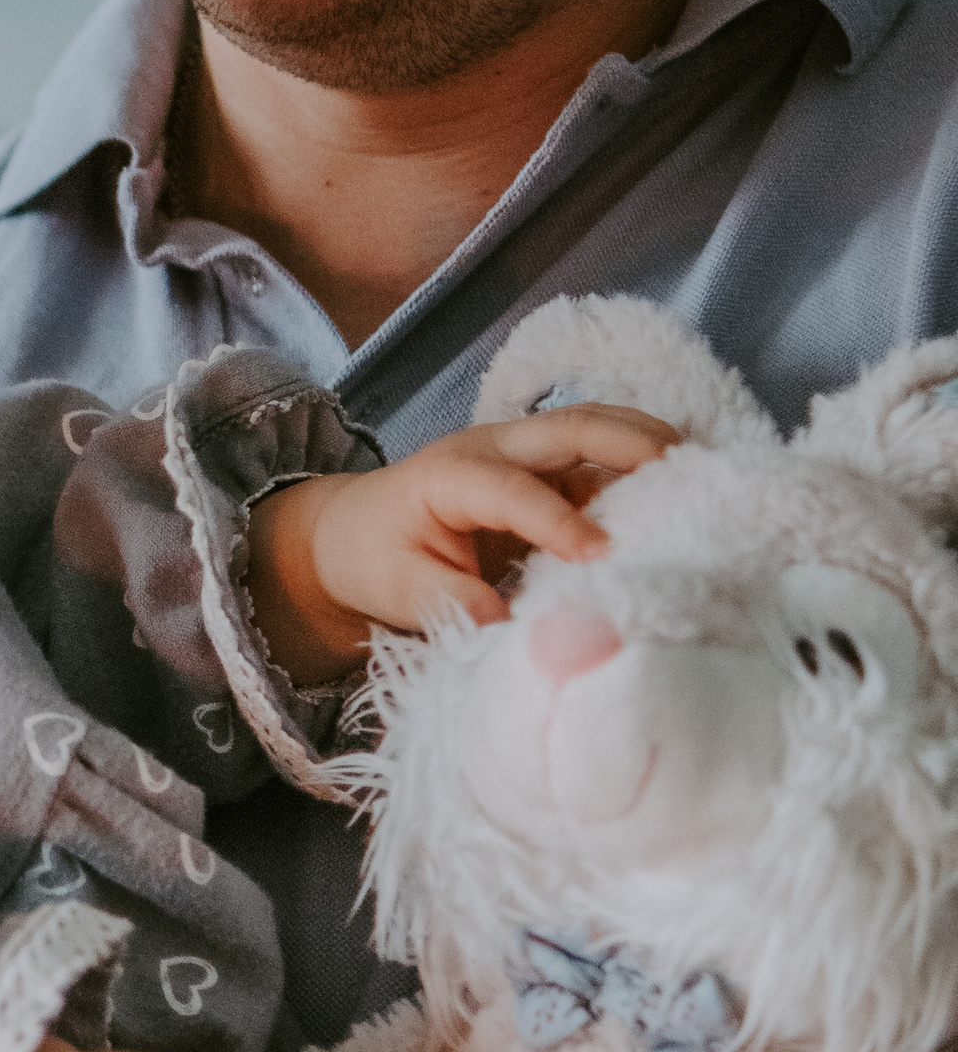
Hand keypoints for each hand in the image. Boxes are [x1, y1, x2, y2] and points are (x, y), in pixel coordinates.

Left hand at [249, 404, 676, 677]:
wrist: (350, 532)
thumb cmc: (374, 557)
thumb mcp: (401, 591)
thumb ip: (452, 605)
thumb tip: (509, 623)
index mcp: (449, 475)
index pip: (514, 491)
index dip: (558, 520)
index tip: (601, 554)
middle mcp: (491, 449)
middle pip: (568, 427)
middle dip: (627, 442)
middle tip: (684, 467)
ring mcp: (522, 454)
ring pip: (591, 431)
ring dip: (644, 443)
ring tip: (701, 468)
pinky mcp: (545, 472)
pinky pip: (597, 461)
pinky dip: (639, 467)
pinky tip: (680, 488)